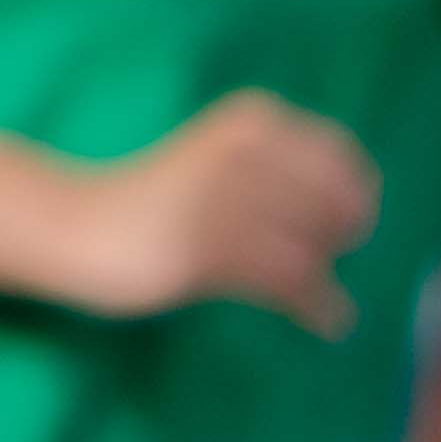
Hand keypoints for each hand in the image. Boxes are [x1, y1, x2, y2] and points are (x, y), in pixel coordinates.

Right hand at [64, 91, 375, 329]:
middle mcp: (243, 150)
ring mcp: (222, 198)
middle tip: (324, 263)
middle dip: (341, 238)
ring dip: (325, 277)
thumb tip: (362, 215)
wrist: (78, 226)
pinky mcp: (206, 248)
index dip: (355, 195)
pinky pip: (287, 280)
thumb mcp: (224, 164)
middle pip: (334, 202)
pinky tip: (327, 321)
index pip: (340, 156)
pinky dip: (317, 306)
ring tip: (322, 303)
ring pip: (313, 244)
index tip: (350, 227)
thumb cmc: (160, 199)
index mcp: (250, 119)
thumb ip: (283, 176)